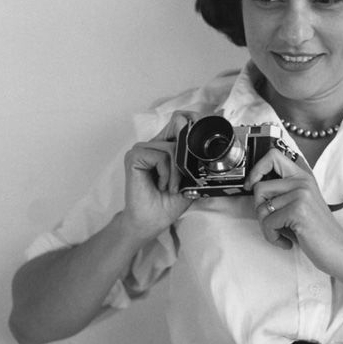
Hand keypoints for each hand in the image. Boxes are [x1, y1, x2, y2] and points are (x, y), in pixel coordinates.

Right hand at [122, 111, 198, 242]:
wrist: (149, 222)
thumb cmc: (167, 203)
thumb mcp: (190, 179)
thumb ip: (195, 161)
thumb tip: (208, 145)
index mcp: (164, 147)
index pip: (180, 121)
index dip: (193, 123)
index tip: (203, 135)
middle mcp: (153, 144)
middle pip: (177, 127)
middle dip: (187, 155)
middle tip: (183, 179)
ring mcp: (142, 148)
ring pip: (172, 147)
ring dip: (177, 172)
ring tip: (170, 187)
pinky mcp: (134, 156)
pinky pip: (161, 156)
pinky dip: (166, 173)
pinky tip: (161, 185)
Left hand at [244, 148, 342, 274]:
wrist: (339, 250)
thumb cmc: (318, 231)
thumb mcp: (301, 204)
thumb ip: (283, 191)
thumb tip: (254, 185)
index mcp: (302, 177)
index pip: (272, 156)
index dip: (257, 169)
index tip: (252, 185)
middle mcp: (302, 182)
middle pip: (259, 186)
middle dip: (259, 209)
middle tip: (273, 221)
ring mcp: (301, 195)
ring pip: (260, 208)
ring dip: (267, 227)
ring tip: (282, 233)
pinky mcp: (298, 210)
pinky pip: (268, 223)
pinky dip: (272, 237)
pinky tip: (287, 241)